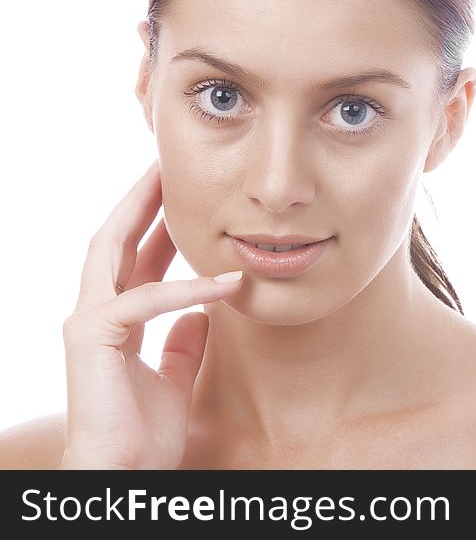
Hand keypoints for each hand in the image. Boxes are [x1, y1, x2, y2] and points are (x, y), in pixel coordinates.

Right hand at [60, 160, 242, 468]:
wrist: (125, 473)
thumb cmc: (143, 433)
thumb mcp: (175, 377)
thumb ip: (184, 343)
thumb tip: (203, 312)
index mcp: (115, 321)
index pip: (134, 259)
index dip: (155, 225)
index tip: (181, 196)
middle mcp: (95, 313)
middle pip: (114, 240)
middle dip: (140, 201)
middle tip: (166, 165)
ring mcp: (87, 321)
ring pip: (112, 251)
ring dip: (143, 213)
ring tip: (170, 179)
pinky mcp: (92, 336)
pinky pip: (147, 299)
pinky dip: (188, 288)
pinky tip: (225, 281)